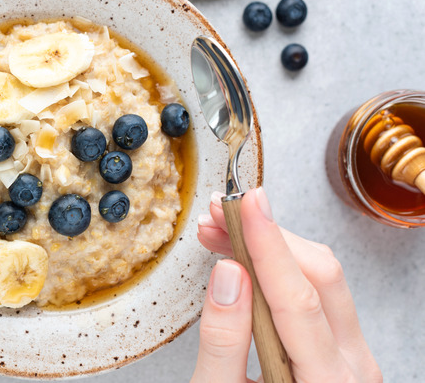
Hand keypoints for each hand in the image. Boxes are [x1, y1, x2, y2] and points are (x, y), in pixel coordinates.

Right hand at [190, 187, 381, 382]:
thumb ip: (224, 340)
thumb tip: (228, 273)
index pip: (298, 298)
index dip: (269, 244)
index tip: (246, 204)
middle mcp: (352, 368)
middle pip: (320, 276)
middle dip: (267, 236)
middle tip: (219, 217)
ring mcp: (352, 358)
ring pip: (324, 279)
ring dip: (272, 247)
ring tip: (222, 234)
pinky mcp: (339, 350)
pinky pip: (319, 295)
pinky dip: (280, 268)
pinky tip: (246, 262)